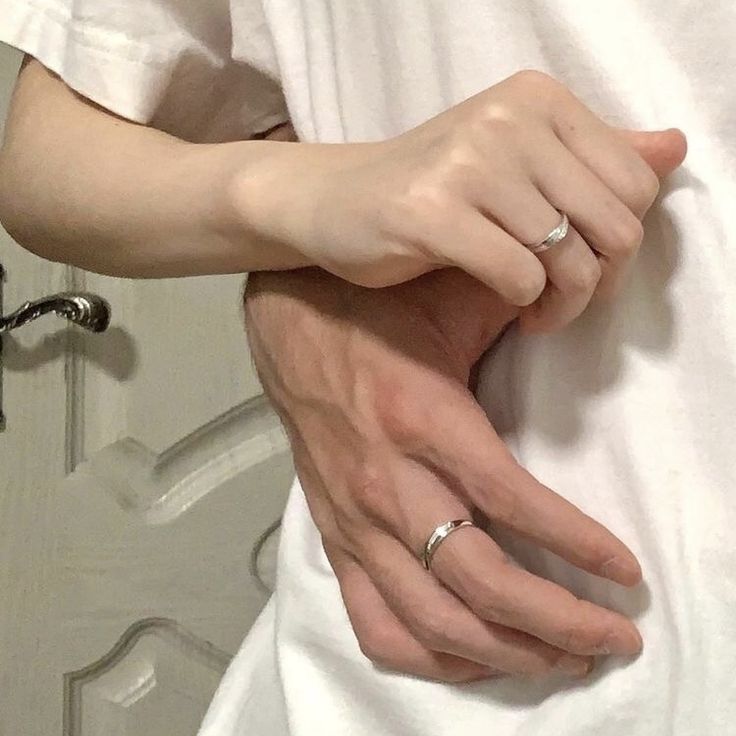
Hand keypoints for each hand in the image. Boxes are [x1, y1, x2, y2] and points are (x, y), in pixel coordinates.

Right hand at [235, 69, 685, 330]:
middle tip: (564, 303)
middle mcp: (508, 120)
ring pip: (570, 258)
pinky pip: (519, 276)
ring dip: (561, 305)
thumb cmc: (431, 190)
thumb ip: (592, 156)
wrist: (333, 201)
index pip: (635, 184)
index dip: (621, 243)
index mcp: (538, 100)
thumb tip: (672, 150)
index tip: (586, 269)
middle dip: (599, 283)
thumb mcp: (516, 161)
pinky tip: (512, 309)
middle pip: (614, 225)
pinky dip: (525, 304)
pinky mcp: (432, 213)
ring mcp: (468, 164)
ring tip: (537, 314)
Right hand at [244, 266, 643, 682]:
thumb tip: (574, 303)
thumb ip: (515, 306)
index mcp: (423, 418)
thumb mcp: (450, 302)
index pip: (509, 499)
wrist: (290, 329)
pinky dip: (430, 657)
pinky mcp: (335, 538)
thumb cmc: (374, 314)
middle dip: (556, 622)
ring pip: (431, 618)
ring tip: (559, 659)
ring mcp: (356, 520)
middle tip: (611, 639)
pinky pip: (376, 623)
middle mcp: (387, 482)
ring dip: (503, 652)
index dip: (575, 543)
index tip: (623, 571)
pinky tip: (473, 656)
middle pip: (478, 580)